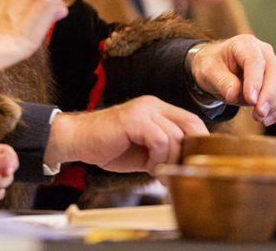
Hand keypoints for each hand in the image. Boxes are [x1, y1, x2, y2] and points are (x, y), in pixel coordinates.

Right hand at [46, 96, 207, 173]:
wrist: (77, 140)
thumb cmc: (107, 146)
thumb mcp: (144, 149)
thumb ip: (164, 150)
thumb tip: (187, 164)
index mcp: (157, 109)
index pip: (192, 121)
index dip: (198, 144)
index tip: (192, 164)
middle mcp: (152, 105)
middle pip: (191, 125)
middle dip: (188, 153)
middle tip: (177, 171)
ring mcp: (143, 110)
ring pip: (176, 136)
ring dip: (170, 160)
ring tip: (157, 172)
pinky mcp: (133, 119)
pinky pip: (160, 140)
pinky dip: (158, 158)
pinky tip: (149, 166)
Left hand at [189, 35, 275, 125]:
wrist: (215, 71)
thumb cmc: (211, 67)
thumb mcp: (208, 72)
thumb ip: (221, 82)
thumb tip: (233, 94)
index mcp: (244, 44)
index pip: (255, 61)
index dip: (255, 81)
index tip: (250, 100)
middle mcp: (263, 52)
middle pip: (275, 71)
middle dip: (269, 95)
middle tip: (258, 113)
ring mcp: (273, 66)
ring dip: (275, 104)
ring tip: (259, 118)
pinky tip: (266, 119)